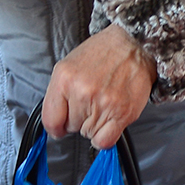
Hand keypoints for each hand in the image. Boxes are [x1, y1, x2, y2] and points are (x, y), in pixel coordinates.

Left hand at [42, 24, 154, 149]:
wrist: (134, 44)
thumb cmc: (102, 53)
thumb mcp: (69, 64)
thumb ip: (58, 94)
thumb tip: (55, 122)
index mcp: (65, 78)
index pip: (50, 120)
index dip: (55, 127)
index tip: (59, 127)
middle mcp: (82, 91)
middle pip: (71, 127)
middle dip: (78, 119)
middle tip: (90, 101)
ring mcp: (103, 103)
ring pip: (87, 134)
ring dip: (93, 125)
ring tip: (102, 103)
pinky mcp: (122, 113)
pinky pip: (104, 141)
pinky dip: (104, 136)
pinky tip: (107, 121)